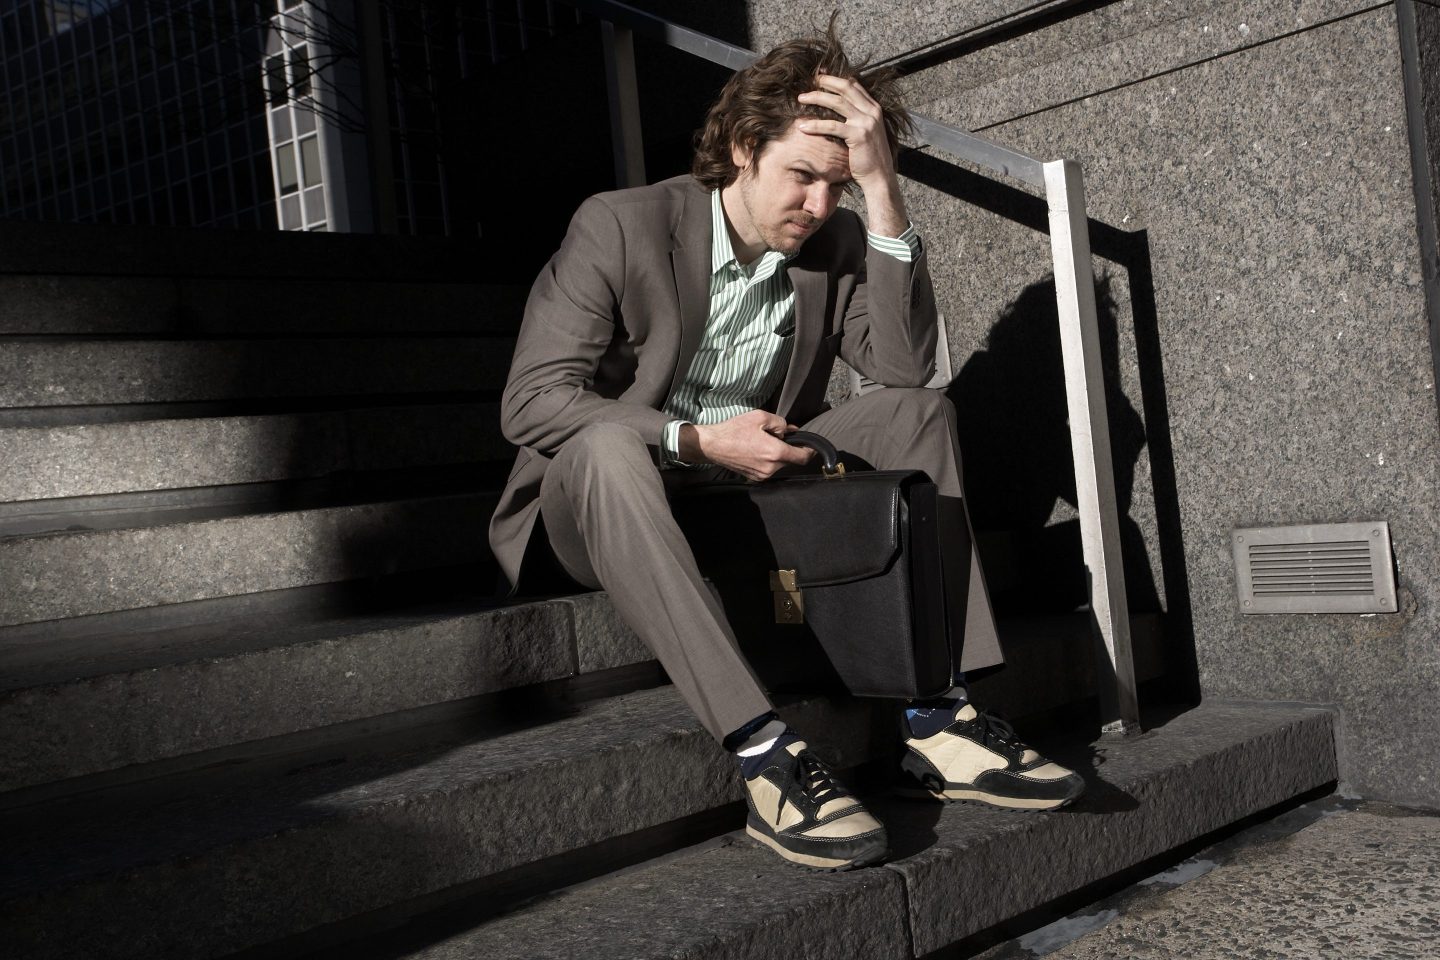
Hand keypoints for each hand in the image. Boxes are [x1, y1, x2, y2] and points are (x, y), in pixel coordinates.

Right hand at [678, 410, 813, 481]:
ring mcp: (762, 475)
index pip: (803, 457)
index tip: (811, 444)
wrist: (713, 445)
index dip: (810, 451)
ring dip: (779, 454)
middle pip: (791, 461)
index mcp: (775, 453)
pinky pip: (769, 469)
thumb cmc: (734, 430)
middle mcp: (771, 468)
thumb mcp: (760, 417)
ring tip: (765, 442)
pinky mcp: (755, 477)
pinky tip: (758, 450)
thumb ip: (780, 423)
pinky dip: (769, 460)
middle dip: (790, 449)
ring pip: (780, 465)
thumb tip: (791, 430)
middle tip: (781, 437)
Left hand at [795, 74, 907, 236]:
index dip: (836, 78)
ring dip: (817, 97)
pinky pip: (832, 126)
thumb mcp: (866, 132)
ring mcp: (866, 122)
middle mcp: (871, 112)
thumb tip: (840, 112)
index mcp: (874, 108)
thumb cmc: (869, 157)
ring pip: (837, 102)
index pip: (854, 85)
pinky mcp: (858, 136)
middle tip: (810, 81)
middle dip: (825, 82)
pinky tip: (803, 126)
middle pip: (845, 88)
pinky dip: (816, 125)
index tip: (821, 76)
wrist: (880, 176)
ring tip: (801, 98)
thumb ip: (857, 119)